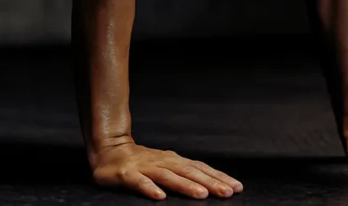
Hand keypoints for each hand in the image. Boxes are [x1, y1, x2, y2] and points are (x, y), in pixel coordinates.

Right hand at [91, 141, 243, 199]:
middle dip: (210, 183)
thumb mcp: (166, 165)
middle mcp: (164, 162)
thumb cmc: (142, 162)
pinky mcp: (127, 174)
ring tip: (202, 195)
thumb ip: (185, 174)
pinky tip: (160, 197)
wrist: (109, 149)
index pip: (201, 169)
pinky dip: (150, 188)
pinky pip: (140, 182)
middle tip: (228, 193)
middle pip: (190, 172)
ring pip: (169, 176)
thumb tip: (211, 185)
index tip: (237, 187)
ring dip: (186, 186)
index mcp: (175, 161)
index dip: (219, 177)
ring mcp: (145, 167)